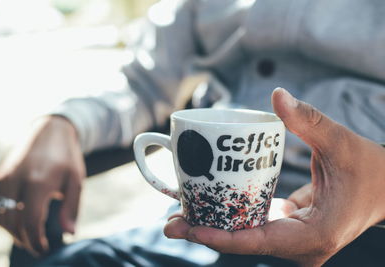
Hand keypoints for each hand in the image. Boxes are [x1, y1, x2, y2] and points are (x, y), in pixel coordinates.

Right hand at [0, 116, 84, 255]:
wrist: (50, 130)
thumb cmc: (67, 157)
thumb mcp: (76, 180)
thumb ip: (71, 208)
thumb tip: (69, 232)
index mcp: (39, 182)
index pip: (30, 222)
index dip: (36, 241)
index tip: (44, 250)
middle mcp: (16, 180)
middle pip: (13, 223)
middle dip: (24, 240)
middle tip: (38, 248)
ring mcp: (4, 177)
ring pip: (0, 216)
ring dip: (12, 232)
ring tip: (29, 237)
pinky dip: (5, 218)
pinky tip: (20, 221)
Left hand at [164, 88, 384, 265]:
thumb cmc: (368, 170)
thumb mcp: (341, 143)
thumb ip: (309, 120)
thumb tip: (278, 95)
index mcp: (314, 235)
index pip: (259, 241)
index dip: (222, 236)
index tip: (190, 228)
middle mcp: (301, 248)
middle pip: (245, 242)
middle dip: (207, 233)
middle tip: (171, 222)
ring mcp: (294, 243)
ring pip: (247, 238)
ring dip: (215, 227)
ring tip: (180, 216)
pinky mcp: (290, 232)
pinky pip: (255, 228)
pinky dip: (231, 219)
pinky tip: (209, 207)